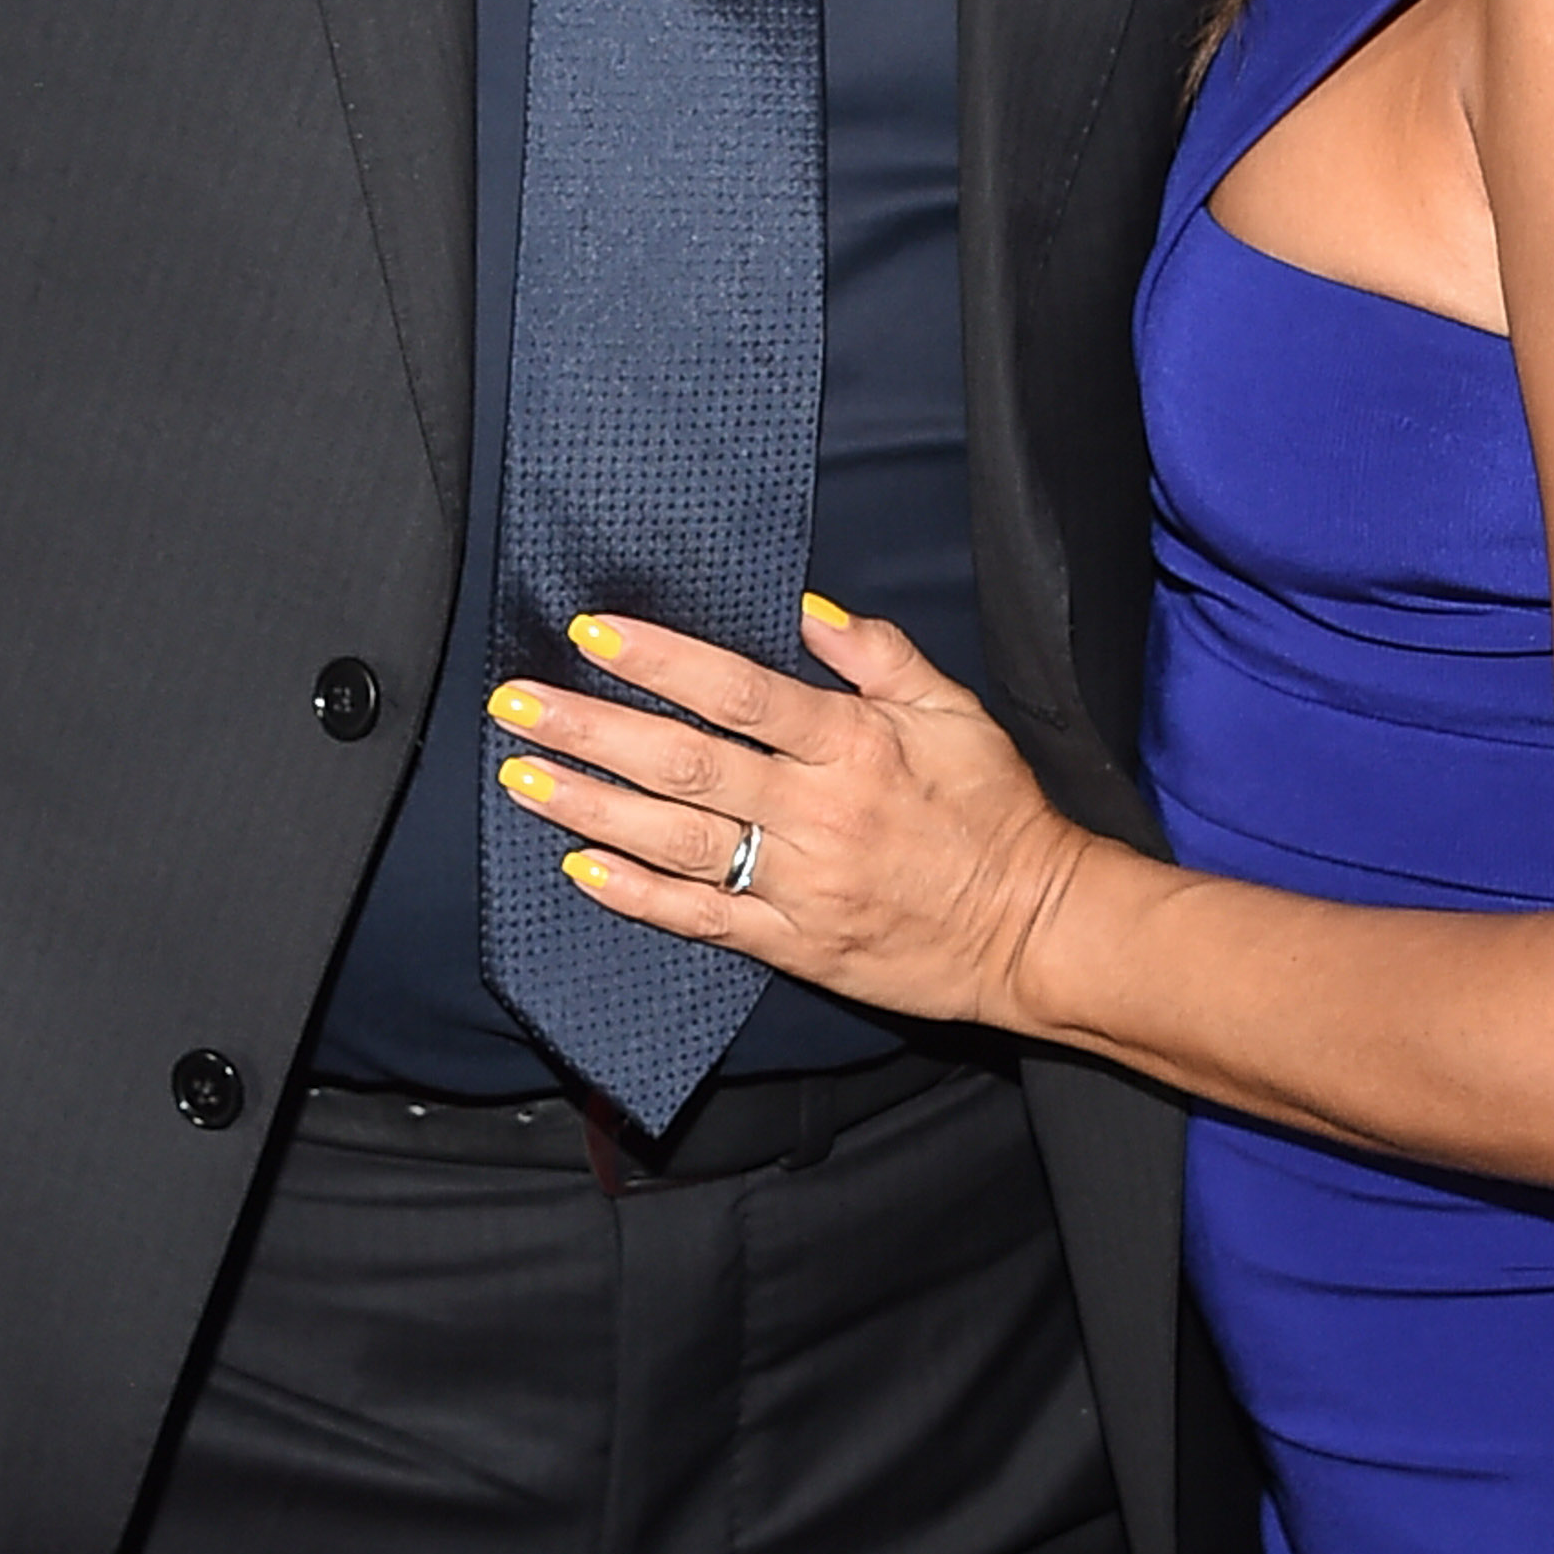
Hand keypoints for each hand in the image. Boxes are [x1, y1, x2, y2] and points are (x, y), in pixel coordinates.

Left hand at [486, 598, 1092, 1032]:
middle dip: (593, 730)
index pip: (737, 691)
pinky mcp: (796, 944)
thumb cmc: (996, 810)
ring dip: (593, 807)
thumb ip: (877, 654)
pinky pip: (704, 918)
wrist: (1034, 927)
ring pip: (678, 841)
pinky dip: (638, 896)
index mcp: (852, 743)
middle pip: (685, 763)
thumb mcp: (953, 709)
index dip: (660, 660)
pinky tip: (580, 868)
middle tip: (518, 705)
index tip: (593, 634)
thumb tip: (808, 609)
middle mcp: (816, 811)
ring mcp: (801, 883)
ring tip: (524, 778)